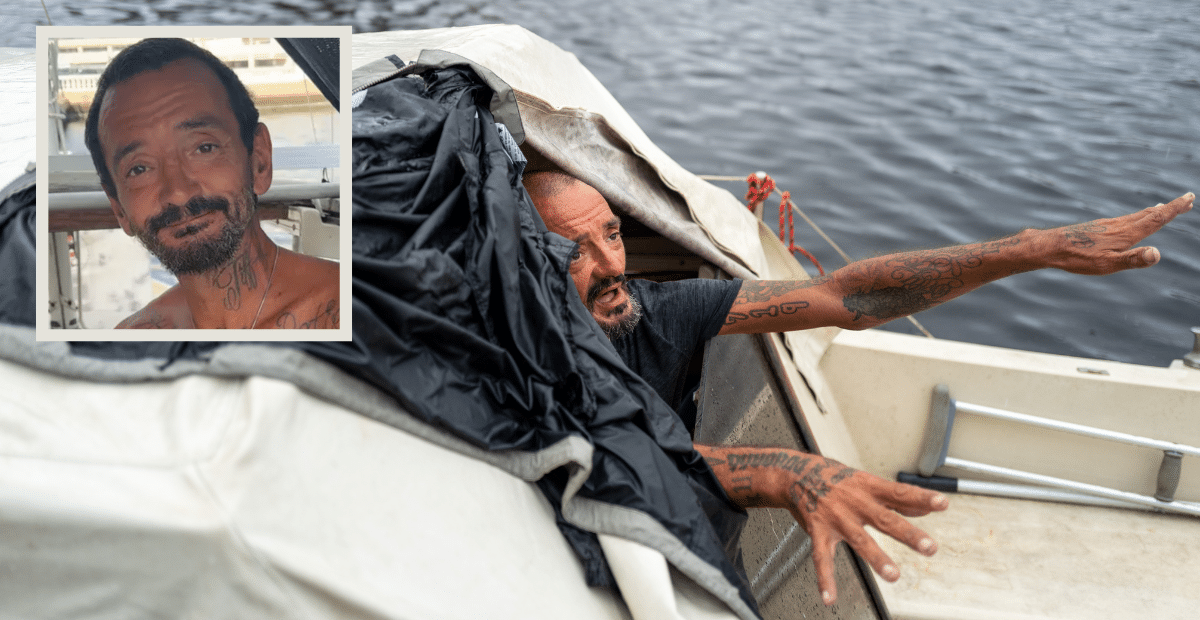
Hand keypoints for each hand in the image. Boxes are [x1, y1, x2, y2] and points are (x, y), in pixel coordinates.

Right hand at [781, 458, 947, 605]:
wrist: (795, 474)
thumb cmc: (835, 478)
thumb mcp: (866, 482)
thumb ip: (894, 498)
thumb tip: (924, 508)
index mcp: (869, 487)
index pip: (900, 493)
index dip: (922, 497)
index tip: (942, 503)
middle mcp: (855, 502)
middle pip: (885, 519)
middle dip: (908, 534)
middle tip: (929, 547)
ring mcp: (837, 518)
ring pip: (860, 540)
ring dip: (877, 558)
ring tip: (893, 575)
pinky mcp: (819, 531)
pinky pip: (822, 558)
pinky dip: (825, 579)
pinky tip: (830, 597)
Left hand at [1048, 192, 1192, 274]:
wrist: (1050, 246)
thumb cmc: (1078, 258)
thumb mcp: (1108, 264)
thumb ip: (1133, 259)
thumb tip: (1157, 254)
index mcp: (1126, 233)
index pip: (1157, 219)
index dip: (1174, 209)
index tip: (1189, 197)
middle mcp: (1119, 225)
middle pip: (1149, 214)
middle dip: (1169, 208)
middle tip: (1187, 200)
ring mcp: (1107, 225)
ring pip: (1136, 216)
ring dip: (1153, 211)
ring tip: (1163, 207)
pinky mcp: (1097, 227)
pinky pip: (1123, 220)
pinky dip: (1135, 216)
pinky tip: (1130, 221)